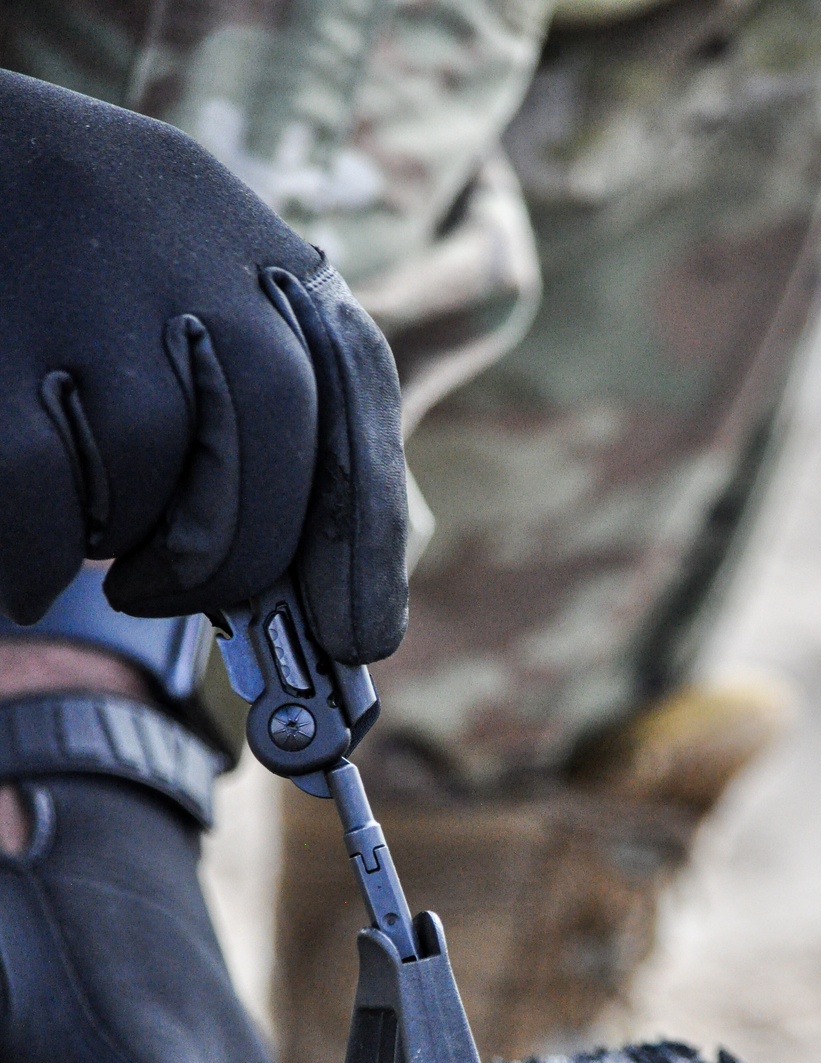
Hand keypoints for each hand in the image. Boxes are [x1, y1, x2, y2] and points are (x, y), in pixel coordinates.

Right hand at [0, 69, 407, 665]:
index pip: (357, 394)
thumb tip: (317, 594)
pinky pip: (45, 506)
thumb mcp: (194, 285)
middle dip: (232, 560)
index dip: (366, 535)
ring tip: (79, 502)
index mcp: (260, 248)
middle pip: (268, 459)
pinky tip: (28, 560)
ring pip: (149, 487)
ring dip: (116, 538)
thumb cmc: (82, 263)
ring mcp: (90, 296)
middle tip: (161, 589)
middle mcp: (194, 256)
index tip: (359, 636)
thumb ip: (262, 408)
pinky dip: (38, 559)